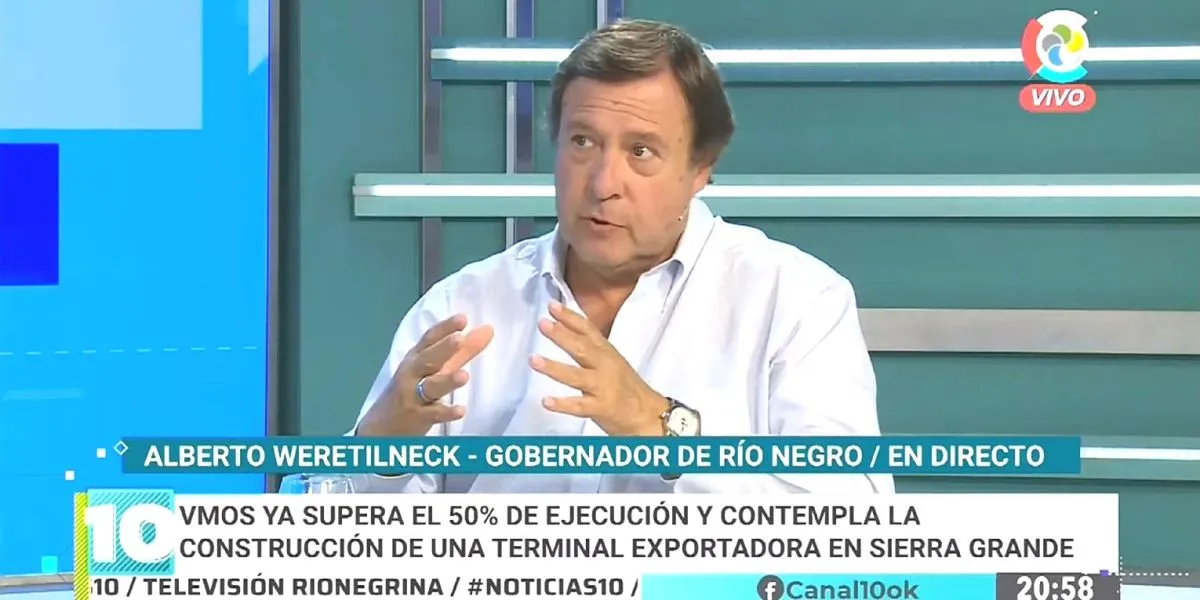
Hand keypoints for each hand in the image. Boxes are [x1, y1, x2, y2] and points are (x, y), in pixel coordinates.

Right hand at [358, 314, 493, 436]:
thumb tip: (488, 330)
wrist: (381, 428)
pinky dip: (446, 412)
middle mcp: (412, 374)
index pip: (429, 339)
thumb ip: (463, 352)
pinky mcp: (416, 418)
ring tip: (464, 375)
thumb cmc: (411, 392)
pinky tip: (460, 410)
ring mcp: (412, 396)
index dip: (445, 328)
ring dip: (447, 380)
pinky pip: (432, 414)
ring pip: (430, 386)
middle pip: (427, 359)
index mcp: (416, 358)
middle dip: (443, 348)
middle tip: (459, 338)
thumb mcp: (435, 370)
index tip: (462, 318)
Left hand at [530, 301, 668, 435]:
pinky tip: (546, 401)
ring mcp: (603, 387)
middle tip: (543, 324)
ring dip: (554, 368)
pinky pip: (579, 406)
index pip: (588, 330)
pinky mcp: (602, 408)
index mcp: (607, 353)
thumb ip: (592, 347)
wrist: (649, 415)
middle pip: (582, 348)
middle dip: (562, 335)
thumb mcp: (612, 361)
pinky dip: (562, 404)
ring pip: (576, 376)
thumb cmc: (627, 388)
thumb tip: (567, 330)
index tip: (552, 306)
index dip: (570, 317)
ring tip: (534, 360)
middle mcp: (605, 367)